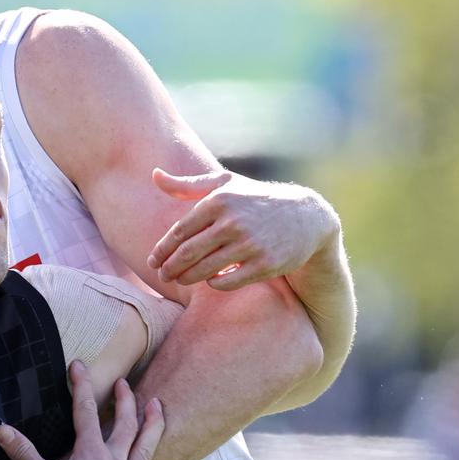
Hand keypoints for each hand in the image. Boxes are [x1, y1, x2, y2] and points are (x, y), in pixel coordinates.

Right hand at [0, 362, 163, 459]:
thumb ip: (23, 452)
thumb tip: (1, 429)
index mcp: (91, 452)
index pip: (85, 410)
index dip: (81, 385)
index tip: (79, 364)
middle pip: (124, 424)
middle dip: (124, 400)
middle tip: (124, 383)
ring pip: (145, 450)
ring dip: (153, 426)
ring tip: (158, 407)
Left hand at [146, 168, 336, 290]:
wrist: (306, 217)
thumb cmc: (255, 199)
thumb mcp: (225, 185)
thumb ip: (187, 184)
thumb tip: (154, 175)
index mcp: (218, 200)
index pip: (179, 232)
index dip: (162, 250)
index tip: (152, 261)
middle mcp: (232, 221)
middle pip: (188, 253)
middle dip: (170, 268)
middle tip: (162, 276)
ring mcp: (249, 244)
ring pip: (204, 270)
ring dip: (186, 278)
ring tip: (178, 280)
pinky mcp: (264, 265)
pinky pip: (227, 282)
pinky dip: (213, 284)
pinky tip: (209, 281)